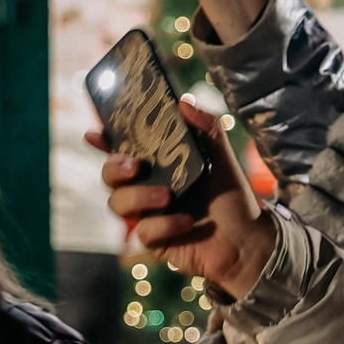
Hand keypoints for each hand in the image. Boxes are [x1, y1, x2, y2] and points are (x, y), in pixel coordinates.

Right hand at [96, 99, 276, 298]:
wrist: (247, 239)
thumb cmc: (232, 197)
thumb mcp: (223, 157)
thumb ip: (208, 128)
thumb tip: (184, 104)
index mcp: (158, 164)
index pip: (122, 149)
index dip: (104, 141)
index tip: (96, 134)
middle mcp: (146, 187)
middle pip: (109, 175)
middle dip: (114, 168)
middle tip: (134, 166)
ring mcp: (147, 214)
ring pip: (117, 203)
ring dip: (138, 196)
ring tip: (167, 196)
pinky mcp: (154, 240)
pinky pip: (142, 232)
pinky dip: (163, 225)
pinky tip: (186, 222)